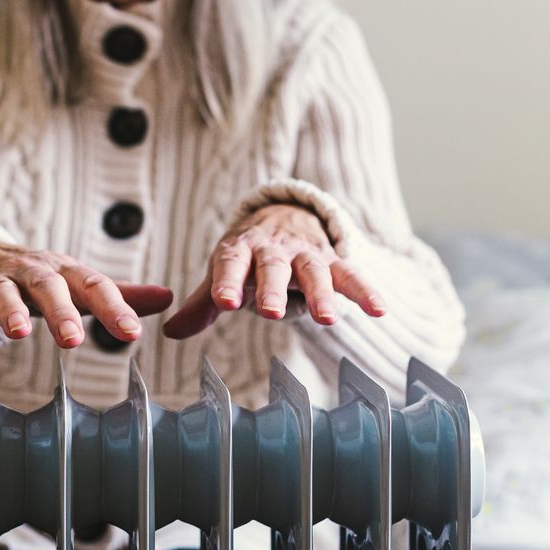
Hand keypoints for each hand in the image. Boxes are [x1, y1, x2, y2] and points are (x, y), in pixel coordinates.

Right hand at [0, 240, 173, 347]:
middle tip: (74, 339)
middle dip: (61, 311)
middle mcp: (31, 271)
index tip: (131, 332)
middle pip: (48, 286)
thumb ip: (116, 293)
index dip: (113, 308)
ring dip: (9, 311)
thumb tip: (167, 297)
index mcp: (63, 271)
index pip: (93, 285)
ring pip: (3, 292)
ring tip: (16, 334)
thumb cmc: (34, 275)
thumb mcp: (74, 281)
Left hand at [162, 203, 385, 338]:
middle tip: (270, 313)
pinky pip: (351, 275)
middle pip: (273, 268)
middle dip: (272, 289)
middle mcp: (273, 249)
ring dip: (321, 294)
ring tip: (328, 320)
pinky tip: (379, 310)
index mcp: (239, 250)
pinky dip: (366, 290)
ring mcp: (304, 253)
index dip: (227, 282)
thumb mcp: (224, 272)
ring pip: (314, 271)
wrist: (284, 217)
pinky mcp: (332, 260)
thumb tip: (170, 332)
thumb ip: (201, 304)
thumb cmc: (247, 255)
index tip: (223, 303)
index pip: (230, 263)